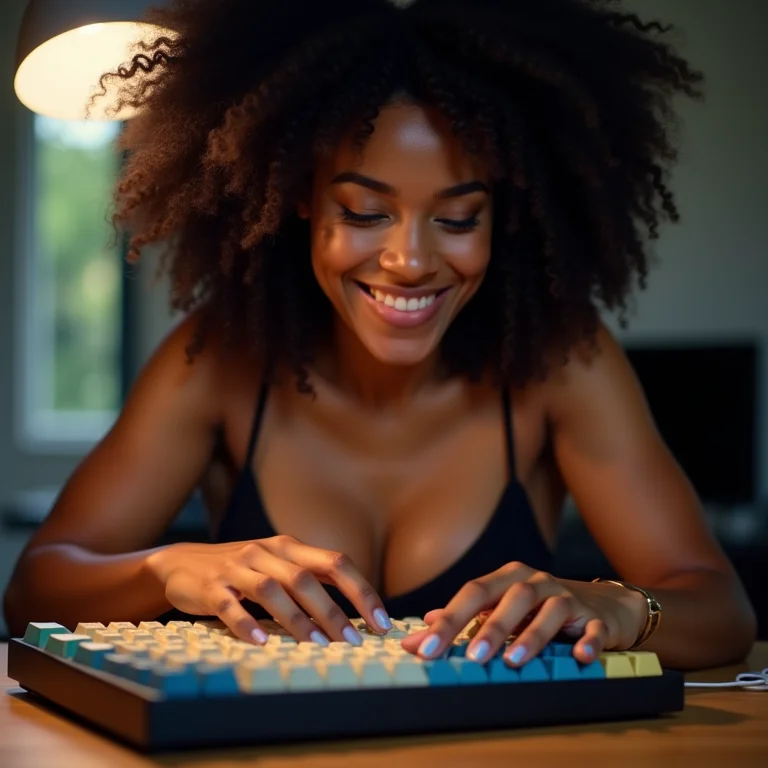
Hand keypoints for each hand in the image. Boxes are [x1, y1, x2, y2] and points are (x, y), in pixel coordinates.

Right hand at [146, 535, 391, 644]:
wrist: (182, 563)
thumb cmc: (243, 570)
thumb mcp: (278, 565)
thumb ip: (311, 580)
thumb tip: (356, 611)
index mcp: (289, 548)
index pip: (335, 562)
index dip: (360, 591)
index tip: (380, 622)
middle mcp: (266, 553)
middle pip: (305, 579)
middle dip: (332, 612)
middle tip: (351, 642)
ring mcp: (237, 568)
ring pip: (272, 591)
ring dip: (297, 620)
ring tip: (316, 647)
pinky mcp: (211, 588)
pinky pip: (231, 606)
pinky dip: (247, 624)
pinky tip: (262, 642)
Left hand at [400, 562, 646, 665]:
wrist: (604, 605)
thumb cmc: (541, 608)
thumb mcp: (502, 608)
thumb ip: (464, 620)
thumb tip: (420, 631)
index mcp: (507, 579)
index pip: (473, 593)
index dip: (449, 620)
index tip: (425, 648)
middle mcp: (536, 582)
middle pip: (510, 598)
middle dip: (490, 627)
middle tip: (472, 656)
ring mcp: (567, 598)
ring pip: (548, 611)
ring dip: (532, 635)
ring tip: (514, 661)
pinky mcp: (596, 618)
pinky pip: (593, 628)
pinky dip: (588, 640)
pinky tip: (581, 656)